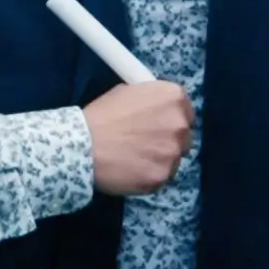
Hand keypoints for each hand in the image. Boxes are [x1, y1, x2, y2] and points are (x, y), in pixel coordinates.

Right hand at [82, 80, 193, 196]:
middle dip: (169, 139)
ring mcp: (173, 152)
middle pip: (184, 135)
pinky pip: (162, 177)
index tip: (158, 124)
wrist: (83, 145)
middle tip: (145, 143)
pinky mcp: (163, 176)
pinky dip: (150, 175)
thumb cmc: (102, 115)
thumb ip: (150, 101)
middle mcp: (180, 124)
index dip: (171, 117)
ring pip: (174, 158)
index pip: (186, 110)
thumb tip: (157, 110)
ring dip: (160, 159)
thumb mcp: (128, 92)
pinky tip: (132, 170)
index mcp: (173, 97)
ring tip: (135, 158)